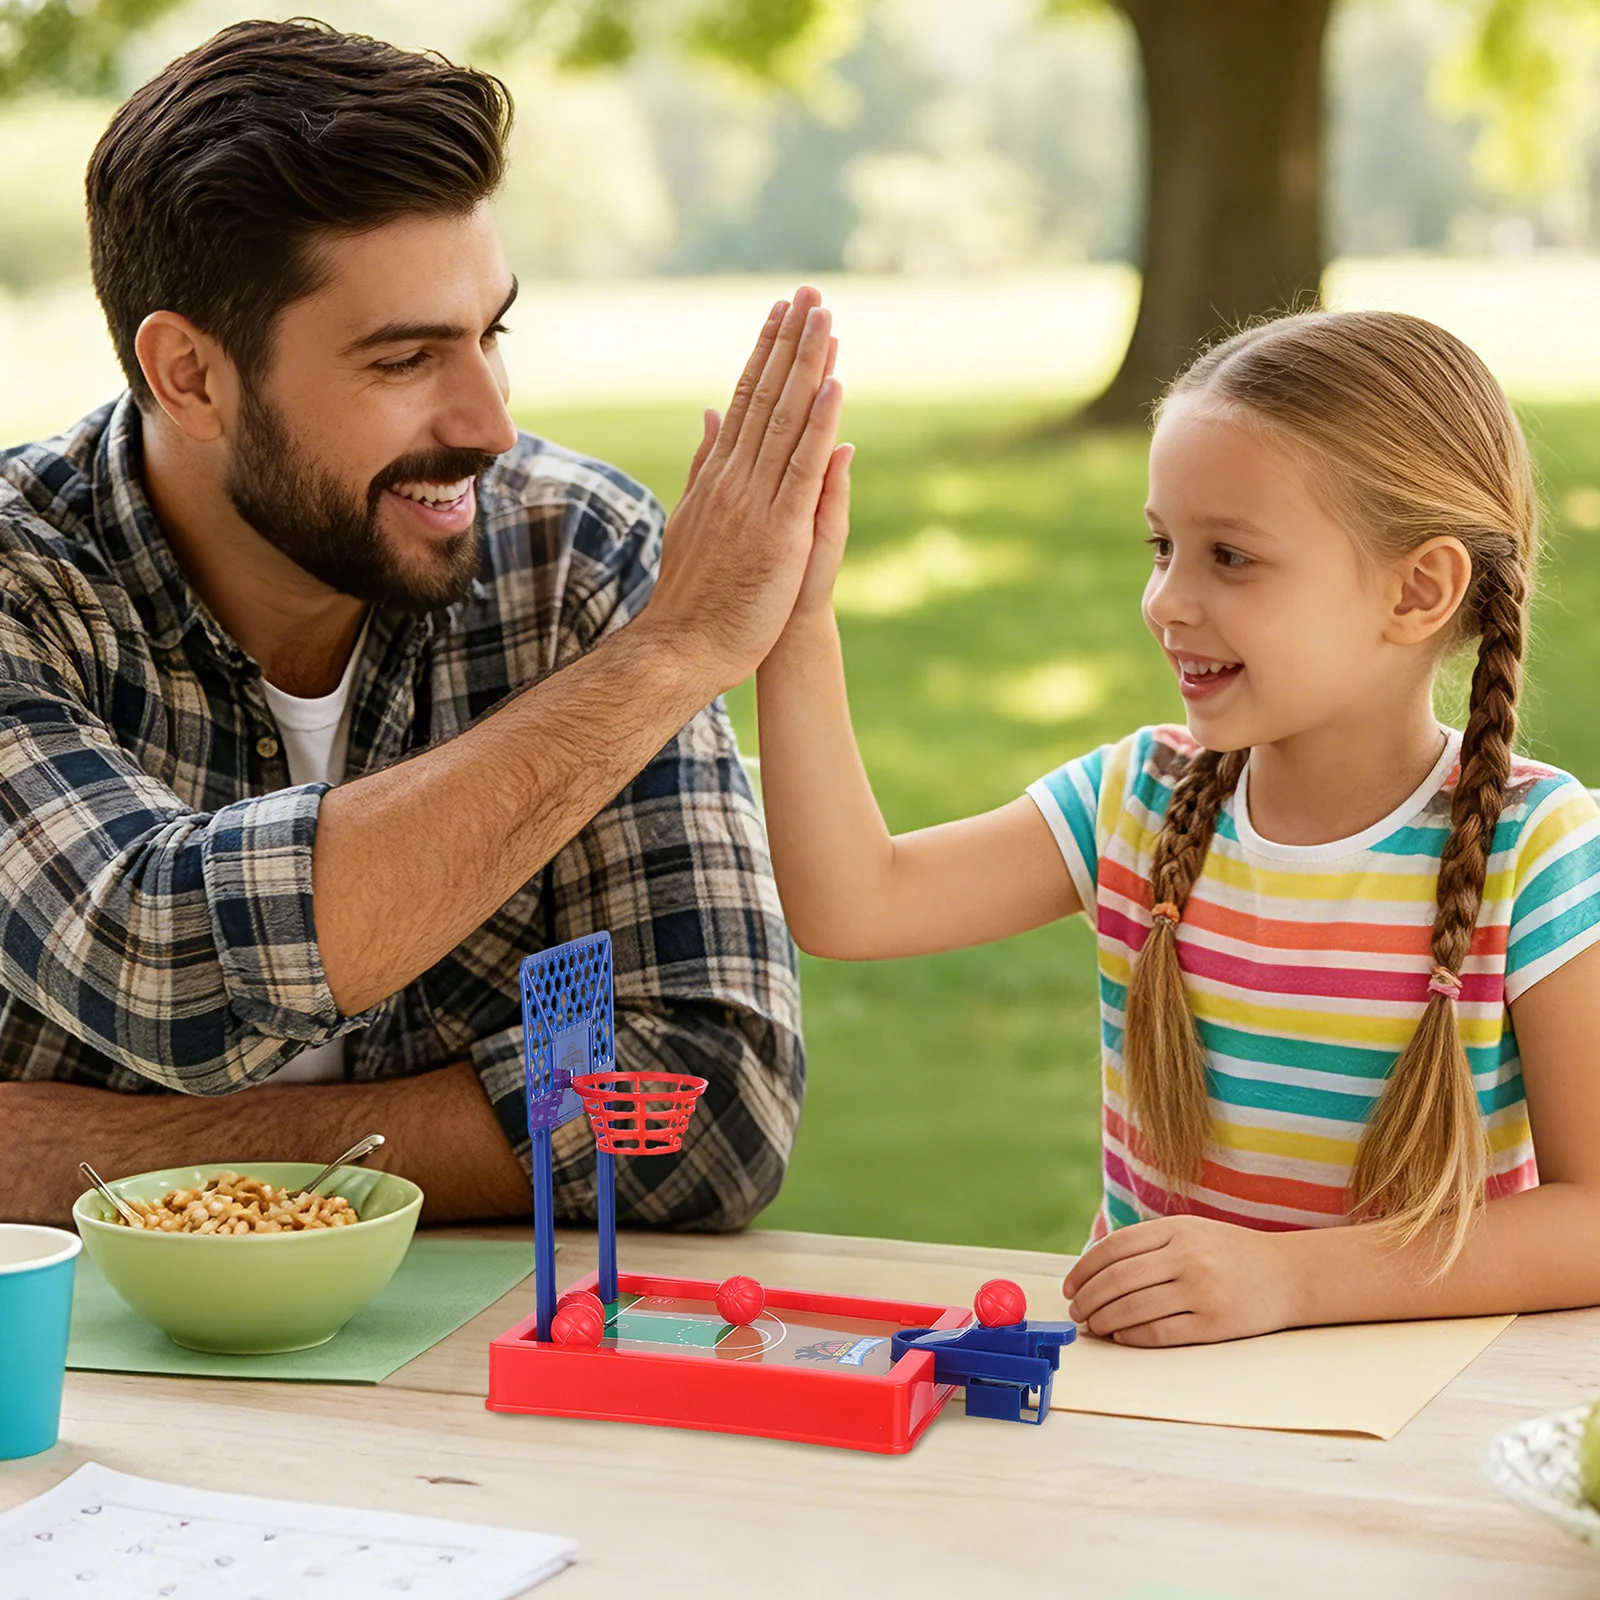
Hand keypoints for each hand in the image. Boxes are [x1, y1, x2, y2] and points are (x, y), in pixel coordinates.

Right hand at [643, 287, 845, 692]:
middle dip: (789, 343)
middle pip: (766, 397)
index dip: (766, 354)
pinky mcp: (781, 530)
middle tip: (809, 292)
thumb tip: (711, 412)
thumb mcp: (694, 515)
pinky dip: (818, 426)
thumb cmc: (695, 594)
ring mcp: (755, 501)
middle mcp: (734, 478)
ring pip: (785, 421)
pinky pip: (802, 468)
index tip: (783, 312)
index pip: (745, 401)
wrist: (685, 647)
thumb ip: (705, 461)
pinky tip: (834, 387)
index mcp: (718, 476)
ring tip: (824, 318)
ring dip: (808, 367)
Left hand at [1061, 1215, 1303, 1346]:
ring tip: (1093, 1325)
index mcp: (1177, 1228)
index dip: (1084, 1269)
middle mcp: (1187, 1257)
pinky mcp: (1214, 1324)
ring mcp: (1201, 1291)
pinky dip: (1133, 1336)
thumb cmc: (1231, 1253)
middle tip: (1076, 1311)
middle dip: (1089, 1298)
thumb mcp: (1191, 1231)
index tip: (1070, 1286)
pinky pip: (1160, 1332)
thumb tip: (1095, 1270)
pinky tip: (1120, 1336)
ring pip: (1134, 1308)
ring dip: (1105, 1320)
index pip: (1114, 1248)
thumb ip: (1149, 1244)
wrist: (1290, 1274)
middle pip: (1118, 1279)